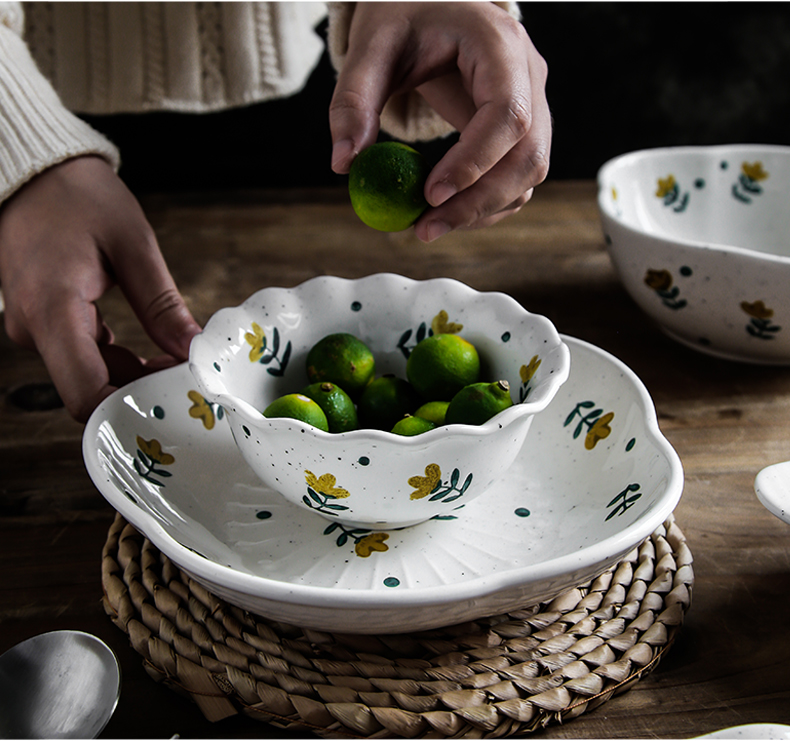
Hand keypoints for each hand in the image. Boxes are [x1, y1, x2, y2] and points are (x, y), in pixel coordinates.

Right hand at [0, 156, 201, 421]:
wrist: (34, 174)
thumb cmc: (78, 197)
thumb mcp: (133, 245)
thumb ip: (163, 305)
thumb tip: (192, 349)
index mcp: (52, 309)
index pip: (83, 393)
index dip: (130, 408)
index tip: (174, 398)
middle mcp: (35, 329)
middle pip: (91, 389)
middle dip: (142, 390)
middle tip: (189, 379)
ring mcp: (36, 328)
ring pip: (90, 375)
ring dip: (135, 376)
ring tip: (179, 361)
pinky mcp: (44, 323)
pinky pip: (83, 356)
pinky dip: (120, 360)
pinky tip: (155, 350)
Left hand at [329, 2, 551, 241]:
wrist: (430, 4)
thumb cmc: (404, 15)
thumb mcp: (371, 46)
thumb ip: (353, 101)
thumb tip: (345, 165)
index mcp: (499, 44)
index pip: (507, 113)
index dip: (474, 162)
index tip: (430, 196)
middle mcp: (528, 75)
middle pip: (528, 155)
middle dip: (478, 201)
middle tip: (425, 229)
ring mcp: (533, 103)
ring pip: (529, 173)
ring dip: (483, 210)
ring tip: (428, 226)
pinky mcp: (522, 129)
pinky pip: (516, 178)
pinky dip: (486, 203)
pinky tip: (445, 213)